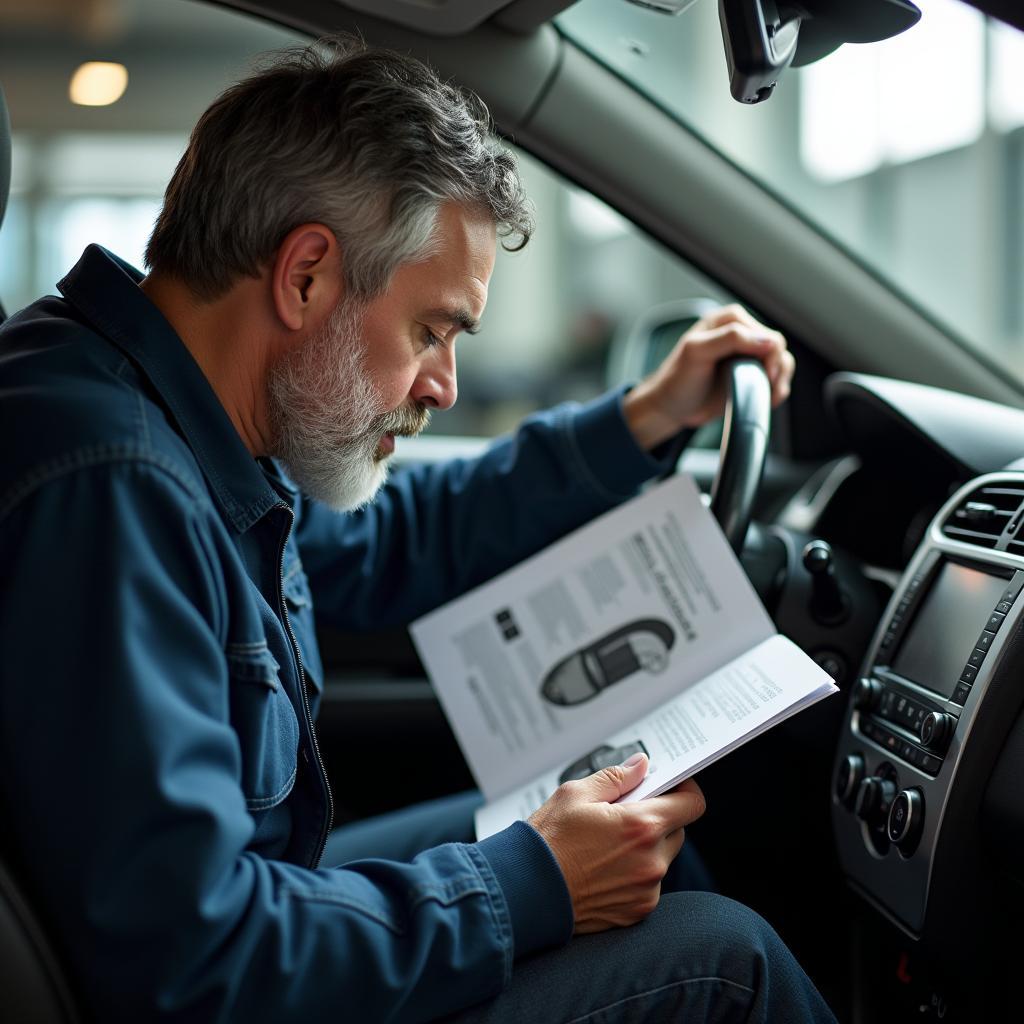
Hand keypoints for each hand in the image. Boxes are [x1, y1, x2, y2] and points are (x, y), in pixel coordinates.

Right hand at [528, 754, 705, 932]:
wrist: (526, 892)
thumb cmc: (547, 842)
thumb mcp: (575, 794)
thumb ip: (616, 777)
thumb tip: (640, 766)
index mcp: (641, 827)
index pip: (691, 804)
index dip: (684, 790)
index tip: (672, 785)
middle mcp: (651, 861)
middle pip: (677, 831)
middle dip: (658, 819)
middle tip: (625, 814)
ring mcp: (646, 890)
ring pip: (661, 859)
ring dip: (646, 848)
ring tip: (607, 845)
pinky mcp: (637, 912)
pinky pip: (648, 884)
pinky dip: (634, 874)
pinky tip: (604, 868)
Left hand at [622, 304, 793, 450]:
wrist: (670, 407)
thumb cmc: (677, 379)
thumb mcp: (697, 353)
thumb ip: (730, 339)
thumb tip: (767, 341)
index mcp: (729, 320)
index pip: (765, 333)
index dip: (770, 354)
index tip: (763, 375)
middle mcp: (741, 334)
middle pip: (777, 347)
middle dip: (777, 369)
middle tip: (765, 388)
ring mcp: (746, 356)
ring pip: (781, 362)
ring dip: (780, 381)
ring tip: (767, 396)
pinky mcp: (749, 375)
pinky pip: (776, 378)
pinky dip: (777, 389)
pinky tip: (766, 399)